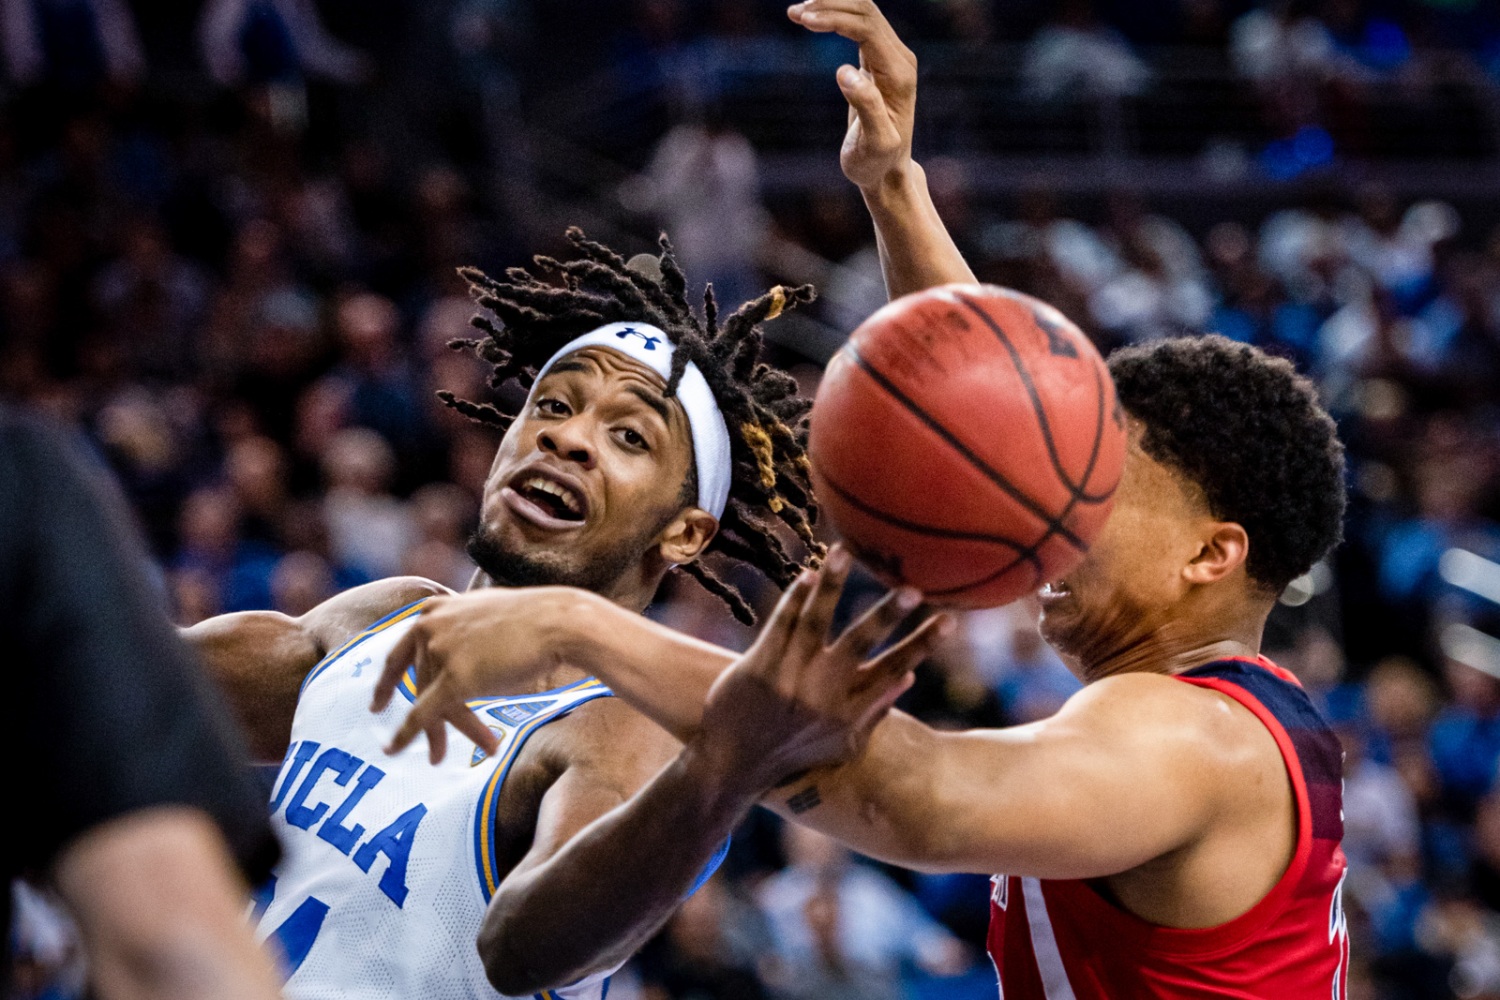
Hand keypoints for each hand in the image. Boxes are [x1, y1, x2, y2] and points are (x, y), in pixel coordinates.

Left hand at [370, 588, 577, 762]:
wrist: (558, 622)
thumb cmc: (535, 621)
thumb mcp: (485, 614)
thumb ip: (462, 629)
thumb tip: (459, 652)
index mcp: (434, 610)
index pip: (401, 652)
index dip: (388, 681)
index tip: (378, 701)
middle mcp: (428, 628)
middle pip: (420, 684)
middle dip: (430, 719)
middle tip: (436, 747)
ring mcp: (439, 651)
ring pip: (430, 701)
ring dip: (448, 731)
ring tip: (459, 753)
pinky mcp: (454, 677)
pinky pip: (422, 714)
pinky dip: (405, 735)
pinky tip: (393, 749)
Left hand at [694, 545, 951, 791]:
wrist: (734, 763)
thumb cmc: (794, 752)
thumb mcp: (843, 743)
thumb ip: (875, 711)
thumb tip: (909, 677)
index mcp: (849, 708)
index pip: (895, 669)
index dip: (923, 645)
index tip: (950, 619)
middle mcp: (823, 691)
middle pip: (860, 644)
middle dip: (887, 615)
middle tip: (913, 589)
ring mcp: (790, 676)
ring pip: (816, 622)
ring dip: (832, 586)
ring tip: (844, 552)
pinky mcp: (760, 666)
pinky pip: (780, 624)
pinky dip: (794, 599)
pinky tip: (808, 574)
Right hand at [788, 0, 917, 190]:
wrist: (888, 172)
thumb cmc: (878, 163)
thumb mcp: (875, 144)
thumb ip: (867, 107)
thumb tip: (845, 71)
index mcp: (898, 74)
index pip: (866, 28)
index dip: (834, 19)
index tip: (802, 20)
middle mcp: (898, 59)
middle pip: (865, 11)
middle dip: (829, 5)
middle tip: (793, 13)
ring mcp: (889, 57)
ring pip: (861, 13)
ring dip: (829, 7)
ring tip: (795, 13)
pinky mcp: (877, 61)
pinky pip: (857, 25)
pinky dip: (832, 17)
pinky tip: (809, 19)